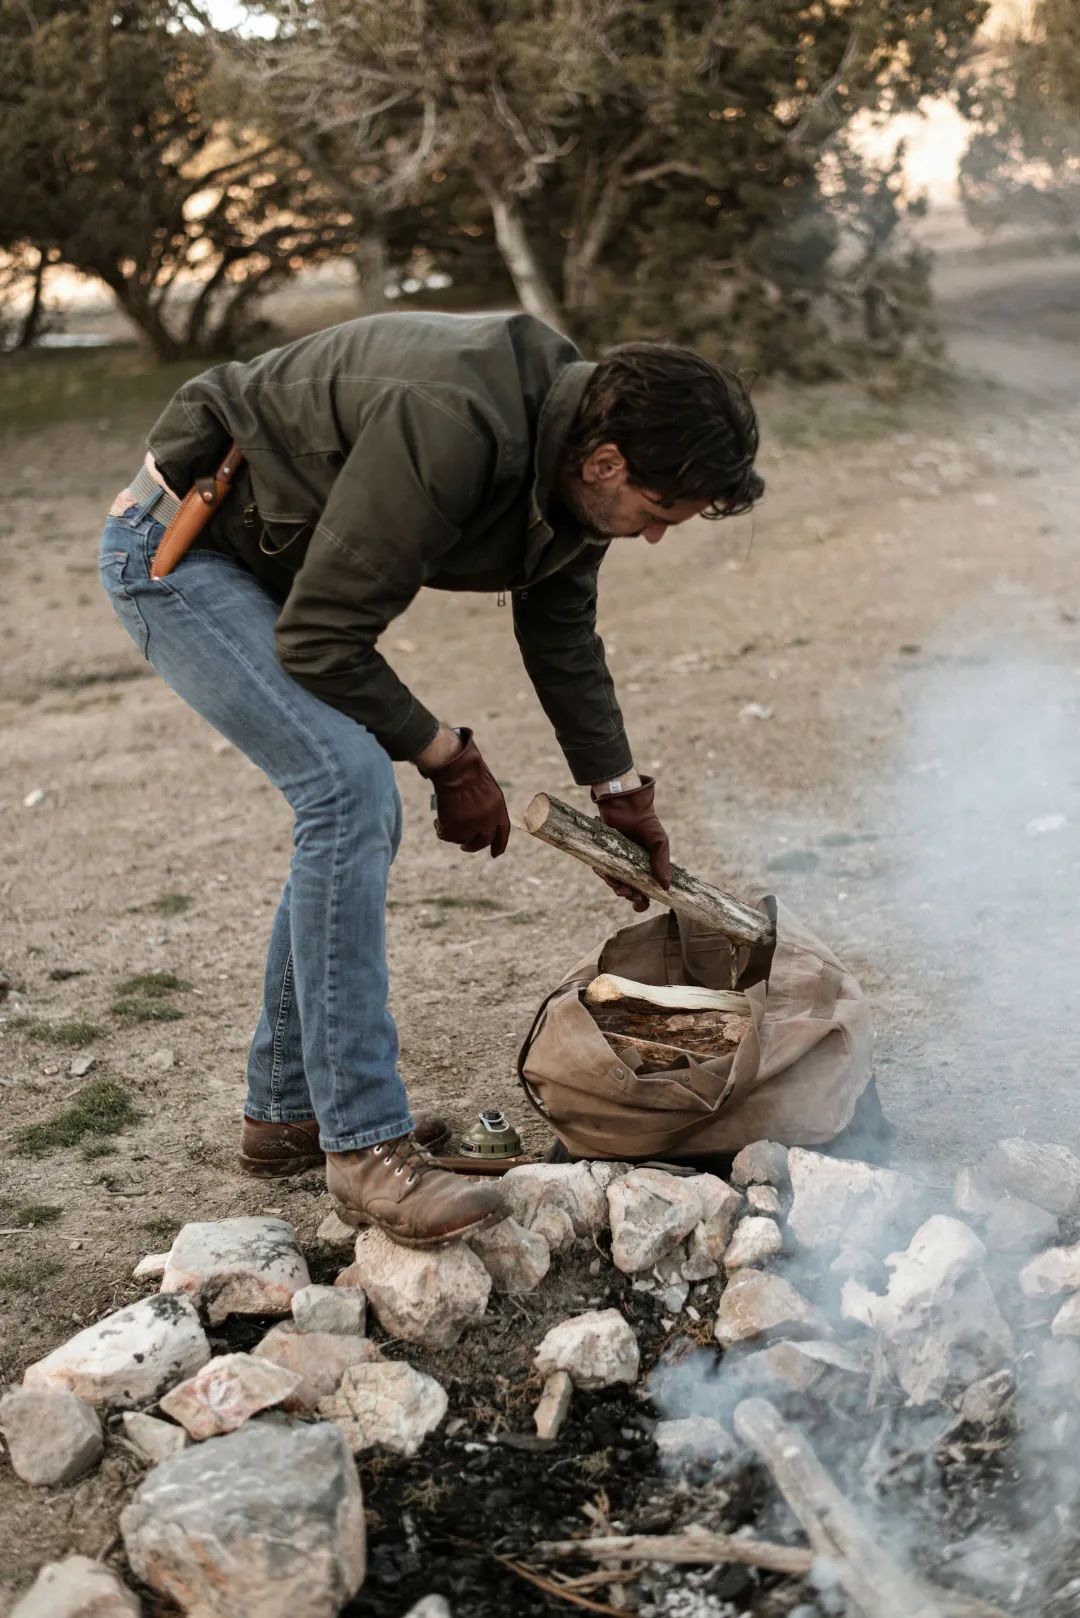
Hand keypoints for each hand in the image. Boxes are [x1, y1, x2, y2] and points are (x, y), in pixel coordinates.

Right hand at [422, 728, 509, 856]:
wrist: (454, 767)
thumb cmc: (467, 770)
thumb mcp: (486, 788)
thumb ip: (488, 807)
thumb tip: (484, 825)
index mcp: (499, 809)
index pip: (502, 832)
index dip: (499, 845)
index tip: (495, 854)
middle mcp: (488, 821)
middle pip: (482, 841)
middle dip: (473, 846)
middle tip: (464, 846)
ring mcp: (472, 826)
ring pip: (464, 840)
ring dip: (455, 835)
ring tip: (446, 823)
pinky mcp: (454, 828)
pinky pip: (447, 836)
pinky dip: (441, 830)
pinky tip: (437, 820)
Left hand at [593, 775, 670, 909]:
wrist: (626, 806)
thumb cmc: (646, 824)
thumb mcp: (659, 843)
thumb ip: (662, 863)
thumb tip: (666, 887)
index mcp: (648, 869)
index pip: (646, 893)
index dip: (642, 903)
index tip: (641, 903)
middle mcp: (633, 869)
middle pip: (630, 893)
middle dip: (629, 896)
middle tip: (628, 892)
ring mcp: (618, 864)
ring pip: (615, 885)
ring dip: (615, 887)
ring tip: (616, 882)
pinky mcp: (604, 857)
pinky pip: (602, 873)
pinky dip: (604, 875)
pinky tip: (605, 872)